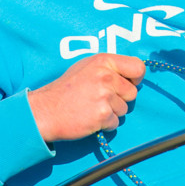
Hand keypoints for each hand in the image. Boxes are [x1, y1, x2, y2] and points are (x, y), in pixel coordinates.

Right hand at [27, 54, 145, 142]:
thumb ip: (108, 68)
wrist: (46, 110)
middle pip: (132, 92)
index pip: (138, 67)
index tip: (128, 84)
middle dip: (120, 99)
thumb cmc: (66, 89)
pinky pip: (115, 122)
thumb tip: (130, 75)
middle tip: (101, 99)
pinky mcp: (102, 114)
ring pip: (124, 109)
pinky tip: (90, 118)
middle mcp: (106, 76)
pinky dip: (105, 124)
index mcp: (103, 61)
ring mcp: (104, 95)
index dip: (135, 78)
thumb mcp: (86, 67)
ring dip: (111, 112)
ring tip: (92, 108)